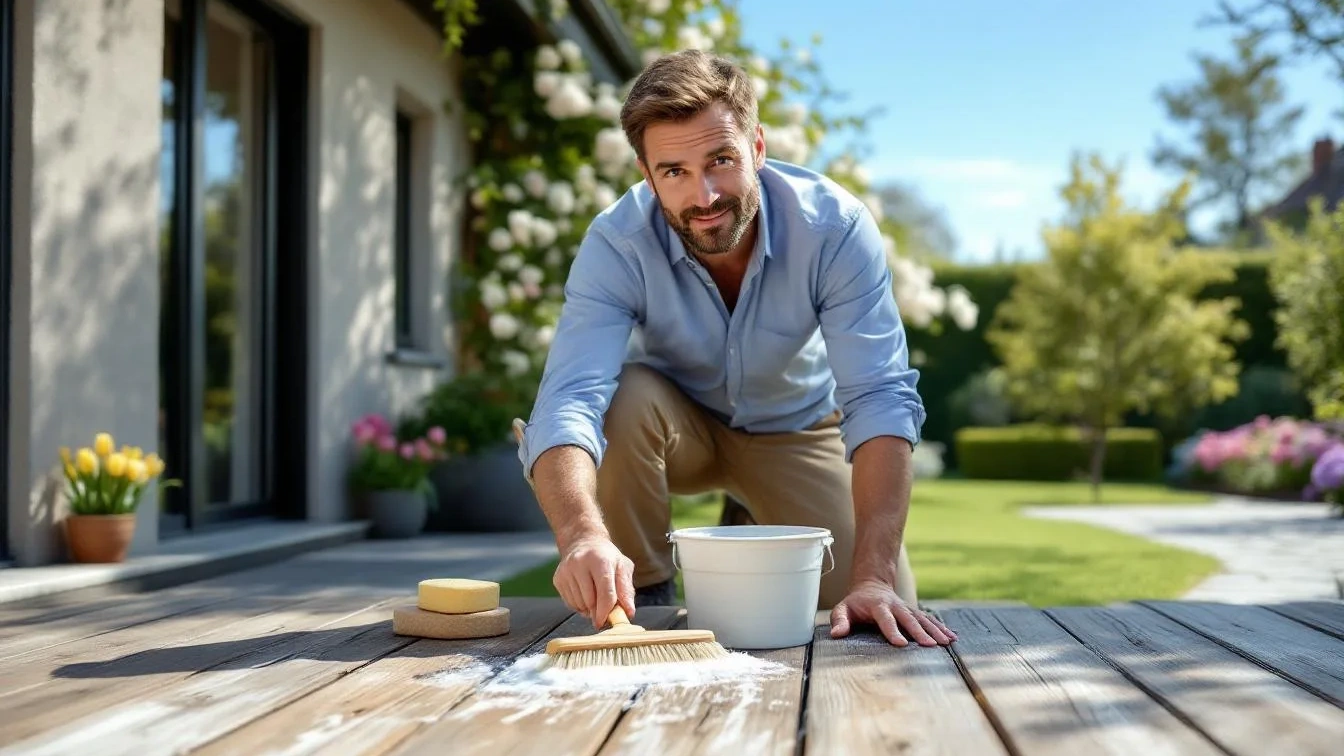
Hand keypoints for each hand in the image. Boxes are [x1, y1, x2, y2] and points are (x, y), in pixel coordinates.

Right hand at [553, 536, 635, 628]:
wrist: (583, 542)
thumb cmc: (606, 556)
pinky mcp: (558, 578)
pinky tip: (584, 594)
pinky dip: (579, 605)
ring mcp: (566, 571)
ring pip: (579, 604)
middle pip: (590, 601)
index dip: (607, 611)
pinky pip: (570, 603)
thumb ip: (626, 590)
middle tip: (604, 608)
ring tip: (594, 596)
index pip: (605, 592)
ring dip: (589, 608)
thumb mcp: (622, 567)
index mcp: (600, 560)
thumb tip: (628, 612)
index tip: (606, 622)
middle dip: (598, 610)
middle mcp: (580, 563)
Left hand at [830, 579, 956, 646]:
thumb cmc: (855, 603)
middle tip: (931, 646)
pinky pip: (930, 620)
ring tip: (947, 643)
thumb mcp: (842, 609)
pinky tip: (952, 638)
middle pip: (909, 620)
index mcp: (878, 606)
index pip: (886, 619)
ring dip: (935, 631)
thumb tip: (837, 634)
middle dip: (920, 633)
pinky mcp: (915, 612)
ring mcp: (908, 608)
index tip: (901, 644)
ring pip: (923, 619)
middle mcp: (896, 606)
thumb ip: (840, 621)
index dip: (893, 631)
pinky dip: (942, 628)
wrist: (872, 586)